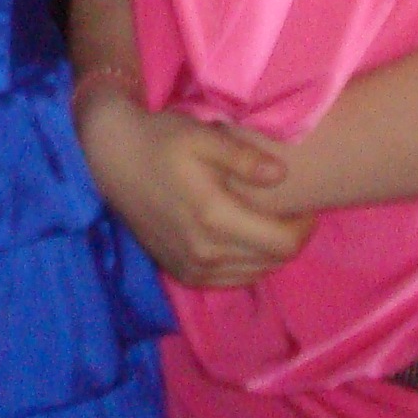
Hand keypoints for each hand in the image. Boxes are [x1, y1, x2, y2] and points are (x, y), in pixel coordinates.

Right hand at [77, 93, 312, 286]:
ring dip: (269, 253)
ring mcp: (191, 268)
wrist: (110, 157)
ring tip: (268, 223)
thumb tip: (282, 174)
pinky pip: (230, 280)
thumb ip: (244, 157)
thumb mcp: (203, 136)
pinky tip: (243, 238)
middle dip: (290, 239)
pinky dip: (246, 264)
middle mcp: (205, 253)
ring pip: (254, 274)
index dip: (304, 228)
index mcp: (214, 218)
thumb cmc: (160, 140)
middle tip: (291, 212)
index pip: (283, 244)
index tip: (306, 207)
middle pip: (273, 262)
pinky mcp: (181, 273)